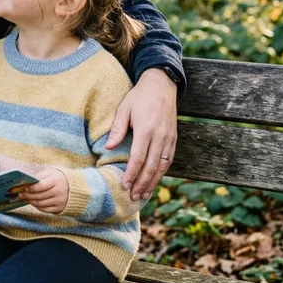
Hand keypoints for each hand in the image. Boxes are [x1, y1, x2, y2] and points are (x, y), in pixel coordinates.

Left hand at [19, 168, 68, 213]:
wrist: (75, 187)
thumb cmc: (58, 178)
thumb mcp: (51, 173)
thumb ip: (39, 176)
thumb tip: (26, 182)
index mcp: (56, 180)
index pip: (41, 186)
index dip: (31, 188)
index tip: (24, 188)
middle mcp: (59, 191)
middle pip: (39, 196)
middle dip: (28, 195)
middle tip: (20, 195)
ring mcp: (59, 201)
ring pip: (41, 204)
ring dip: (31, 201)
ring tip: (25, 198)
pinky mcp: (59, 208)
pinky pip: (45, 210)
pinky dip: (37, 207)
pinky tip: (33, 203)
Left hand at [105, 68, 177, 200]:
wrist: (161, 85)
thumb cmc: (139, 97)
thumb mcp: (124, 109)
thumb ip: (118, 129)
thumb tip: (108, 147)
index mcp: (145, 130)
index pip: (138, 158)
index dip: (131, 174)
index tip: (124, 185)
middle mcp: (160, 137)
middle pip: (151, 166)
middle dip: (142, 183)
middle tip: (133, 196)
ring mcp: (169, 138)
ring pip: (162, 166)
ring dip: (153, 182)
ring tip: (143, 194)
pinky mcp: (174, 139)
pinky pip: (169, 160)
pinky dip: (162, 173)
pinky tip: (154, 180)